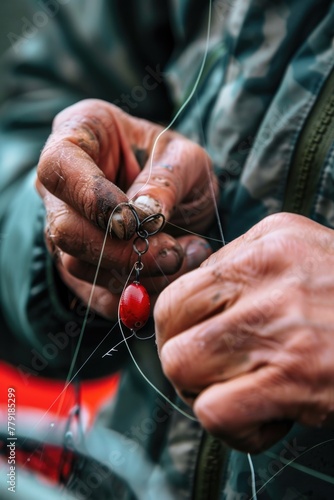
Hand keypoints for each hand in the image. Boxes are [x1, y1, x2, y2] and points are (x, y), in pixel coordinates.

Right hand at [36, 99, 215, 318]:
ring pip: (77, 264)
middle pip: (64, 228)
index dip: (91, 197)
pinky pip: (96, 292)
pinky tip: (168, 277)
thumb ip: (166, 179)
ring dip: (135, 273)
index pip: (58, 166)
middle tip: (171, 254)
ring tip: (182, 258)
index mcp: (79, 135)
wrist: (181, 198)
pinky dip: (135, 294)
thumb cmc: (176, 166)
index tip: (132, 220)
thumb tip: (145, 215)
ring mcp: (66, 228)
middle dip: (120, 250)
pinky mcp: (82, 265)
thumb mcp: (185, 158)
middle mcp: (61, 187)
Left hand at [154, 213, 333, 452]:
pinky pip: (215, 411)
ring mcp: (279, 329)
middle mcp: (266, 280)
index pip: (177, 292)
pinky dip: (230, 426)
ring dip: (201, 391)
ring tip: (237, 391)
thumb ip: (242, 263)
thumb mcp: (299, 247)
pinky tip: (262, 418)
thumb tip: (192, 299)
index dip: (175, 328)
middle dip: (181, 358)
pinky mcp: (295, 380)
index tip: (194, 341)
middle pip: (170, 330)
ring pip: (182, 368)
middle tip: (211, 370)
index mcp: (265, 246)